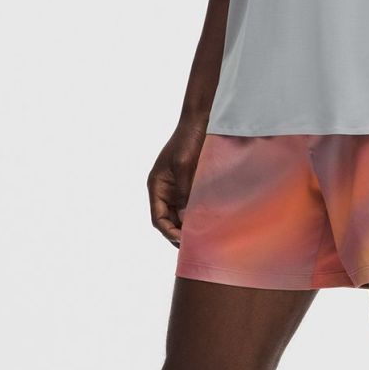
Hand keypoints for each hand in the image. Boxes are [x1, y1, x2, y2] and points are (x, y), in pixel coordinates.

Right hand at [147, 120, 207, 246]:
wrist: (202, 122)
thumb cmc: (188, 140)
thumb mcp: (183, 166)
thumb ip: (184, 191)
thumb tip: (187, 218)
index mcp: (157, 186)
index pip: (158, 218)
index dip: (169, 232)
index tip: (183, 240)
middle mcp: (166, 191)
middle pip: (169, 222)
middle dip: (179, 235)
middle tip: (196, 247)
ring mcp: (180, 190)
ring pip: (182, 217)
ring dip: (190, 228)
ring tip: (204, 240)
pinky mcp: (193, 187)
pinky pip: (194, 208)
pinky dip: (199, 217)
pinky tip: (211, 225)